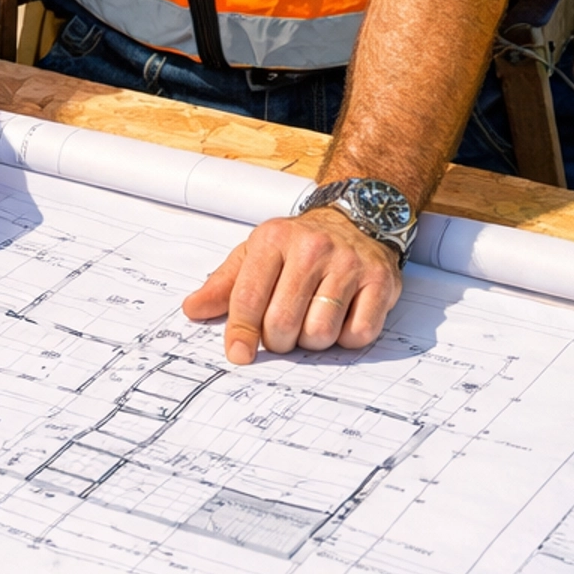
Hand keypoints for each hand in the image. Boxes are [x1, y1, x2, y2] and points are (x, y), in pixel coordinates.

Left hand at [182, 205, 402, 362]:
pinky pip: (358, 334)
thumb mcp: (256, 253)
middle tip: (283, 331)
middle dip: (278, 340)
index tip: (238, 354)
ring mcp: (349, 263)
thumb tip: (193, 309)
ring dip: (312, 340)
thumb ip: (224, 284)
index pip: (247, 297)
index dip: (240, 333)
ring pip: (319, 333)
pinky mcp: (380, 281)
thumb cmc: (300, 246)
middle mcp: (312, 247)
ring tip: (312, 320)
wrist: (357, 219)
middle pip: (282, 323)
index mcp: (274, 239)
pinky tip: (341, 318)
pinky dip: (346, 339)